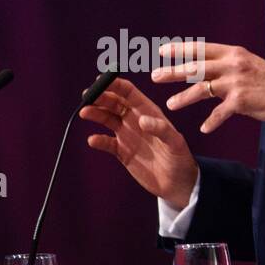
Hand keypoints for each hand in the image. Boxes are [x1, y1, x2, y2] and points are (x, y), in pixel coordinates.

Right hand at [80, 77, 198, 208]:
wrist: (177, 184)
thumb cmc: (180, 159)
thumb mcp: (175, 143)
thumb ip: (160, 129)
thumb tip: (141, 120)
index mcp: (148, 112)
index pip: (129, 92)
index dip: (115, 84)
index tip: (100, 80)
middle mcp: (135, 120)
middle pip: (114, 103)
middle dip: (100, 97)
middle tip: (87, 96)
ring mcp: (127, 135)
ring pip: (107, 119)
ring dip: (95, 114)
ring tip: (84, 112)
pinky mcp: (122, 152)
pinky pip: (107, 143)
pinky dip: (98, 141)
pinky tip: (92, 140)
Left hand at [150, 42, 264, 132]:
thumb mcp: (249, 65)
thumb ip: (228, 65)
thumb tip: (206, 66)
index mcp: (234, 53)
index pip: (201, 49)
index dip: (181, 50)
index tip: (162, 51)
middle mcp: (233, 64)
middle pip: (196, 67)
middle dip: (173, 71)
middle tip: (155, 76)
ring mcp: (237, 82)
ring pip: (202, 89)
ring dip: (184, 98)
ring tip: (170, 105)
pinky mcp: (242, 100)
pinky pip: (220, 112)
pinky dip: (211, 121)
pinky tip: (204, 129)